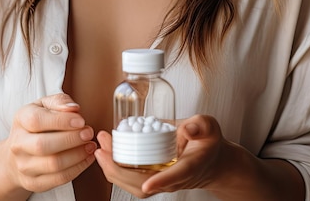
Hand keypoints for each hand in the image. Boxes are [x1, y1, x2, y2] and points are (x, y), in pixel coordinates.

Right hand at [2, 93, 95, 192]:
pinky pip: (59, 179)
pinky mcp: (33, 183)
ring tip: (90, 146)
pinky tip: (87, 158)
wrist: (20, 151)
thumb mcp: (46, 104)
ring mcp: (24, 166)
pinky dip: (77, 168)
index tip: (81, 120)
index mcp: (21, 119)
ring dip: (77, 155)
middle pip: (43, 145)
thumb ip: (60, 102)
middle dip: (71, 139)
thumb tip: (73, 108)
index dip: (61, 121)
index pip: (37, 121)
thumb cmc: (39, 122)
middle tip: (88, 133)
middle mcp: (18, 144)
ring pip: (53, 165)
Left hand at [94, 115, 227, 197]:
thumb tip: (188, 127)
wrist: (209, 159)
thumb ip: (200, 126)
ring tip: (101, 147)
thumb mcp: (209, 128)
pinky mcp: (151, 176)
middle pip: (144, 184)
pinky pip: (131, 177)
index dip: (161, 181)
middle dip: (120, 170)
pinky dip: (116, 166)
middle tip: (103, 149)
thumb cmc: (207, 143)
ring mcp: (160, 179)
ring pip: (134, 184)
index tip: (148, 184)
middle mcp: (172, 178)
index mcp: (189, 166)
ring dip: (114, 168)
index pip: (175, 176)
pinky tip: (107, 151)